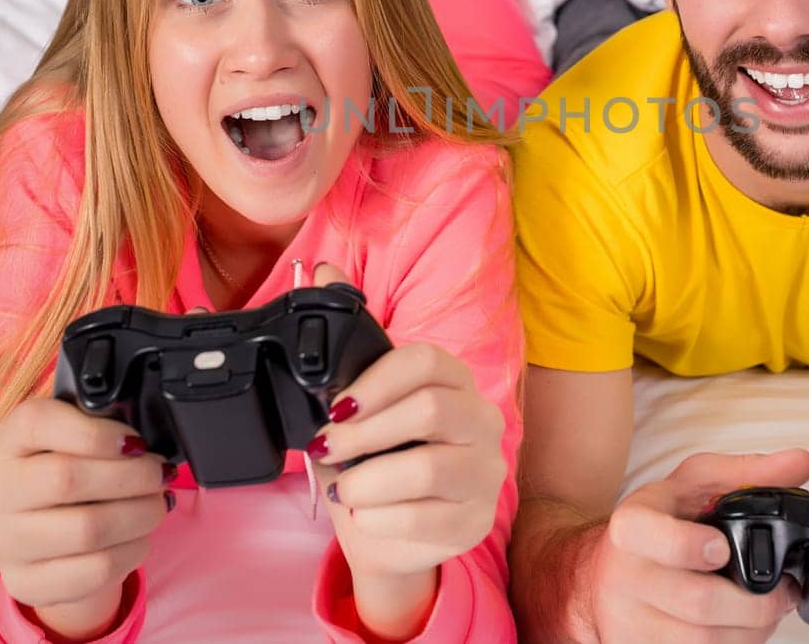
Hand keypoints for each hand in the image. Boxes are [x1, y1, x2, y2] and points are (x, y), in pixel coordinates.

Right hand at [0, 398, 170, 637]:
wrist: (46, 536)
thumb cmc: (72, 472)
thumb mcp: (78, 439)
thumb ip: (102, 428)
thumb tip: (141, 445)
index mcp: (8, 441)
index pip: (36, 423)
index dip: (95, 432)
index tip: (135, 443)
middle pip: (66, 479)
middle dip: (132, 476)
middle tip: (160, 475)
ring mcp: (4, 542)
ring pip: (87, 529)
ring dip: (140, 515)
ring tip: (158, 504)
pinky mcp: (25, 582)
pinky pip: (95, 569)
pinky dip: (133, 550)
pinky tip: (140, 537)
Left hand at [305, 262, 505, 634]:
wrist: (389, 539)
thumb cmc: (374, 462)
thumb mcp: (355, 404)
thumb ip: (345, 341)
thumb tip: (323, 270)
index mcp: (454, 382)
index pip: (428, 362)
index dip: (377, 382)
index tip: (336, 407)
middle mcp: (480, 421)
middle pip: (430, 410)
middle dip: (366, 432)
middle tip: (327, 448)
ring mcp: (485, 473)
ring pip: (427, 470)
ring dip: (369, 481)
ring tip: (345, 489)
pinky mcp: (476, 521)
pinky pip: (426, 519)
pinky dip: (381, 518)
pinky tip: (365, 515)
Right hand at [584, 449, 808, 643]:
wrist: (610, 570)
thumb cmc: (659, 521)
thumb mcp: (695, 485)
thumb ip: (748, 472)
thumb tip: (800, 463)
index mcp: (633, 525)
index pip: (650, 537)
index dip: (689, 545)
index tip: (721, 548)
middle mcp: (625, 574)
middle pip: (697, 601)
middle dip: (755, 603)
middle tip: (781, 592)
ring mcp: (630, 618)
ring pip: (701, 641)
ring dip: (750, 631)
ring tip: (767, 611)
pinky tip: (741, 628)